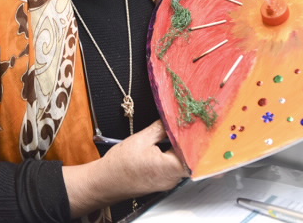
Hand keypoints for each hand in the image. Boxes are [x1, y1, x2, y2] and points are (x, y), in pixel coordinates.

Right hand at [62, 121, 188, 216]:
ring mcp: (168, 182)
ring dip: (182, 148)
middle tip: (188, 124)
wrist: (105, 182)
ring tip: (179, 131)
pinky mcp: (163, 182)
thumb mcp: (141, 139)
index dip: (196, 137)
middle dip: (190, 141)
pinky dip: (175, 154)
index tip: (196, 124)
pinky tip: (171, 143)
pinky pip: (175, 167)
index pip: (193, 152)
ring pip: (183, 162)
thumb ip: (161, 128)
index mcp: (168, 167)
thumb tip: (173, 120)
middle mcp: (172, 178)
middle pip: (191, 158)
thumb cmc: (119, 165)